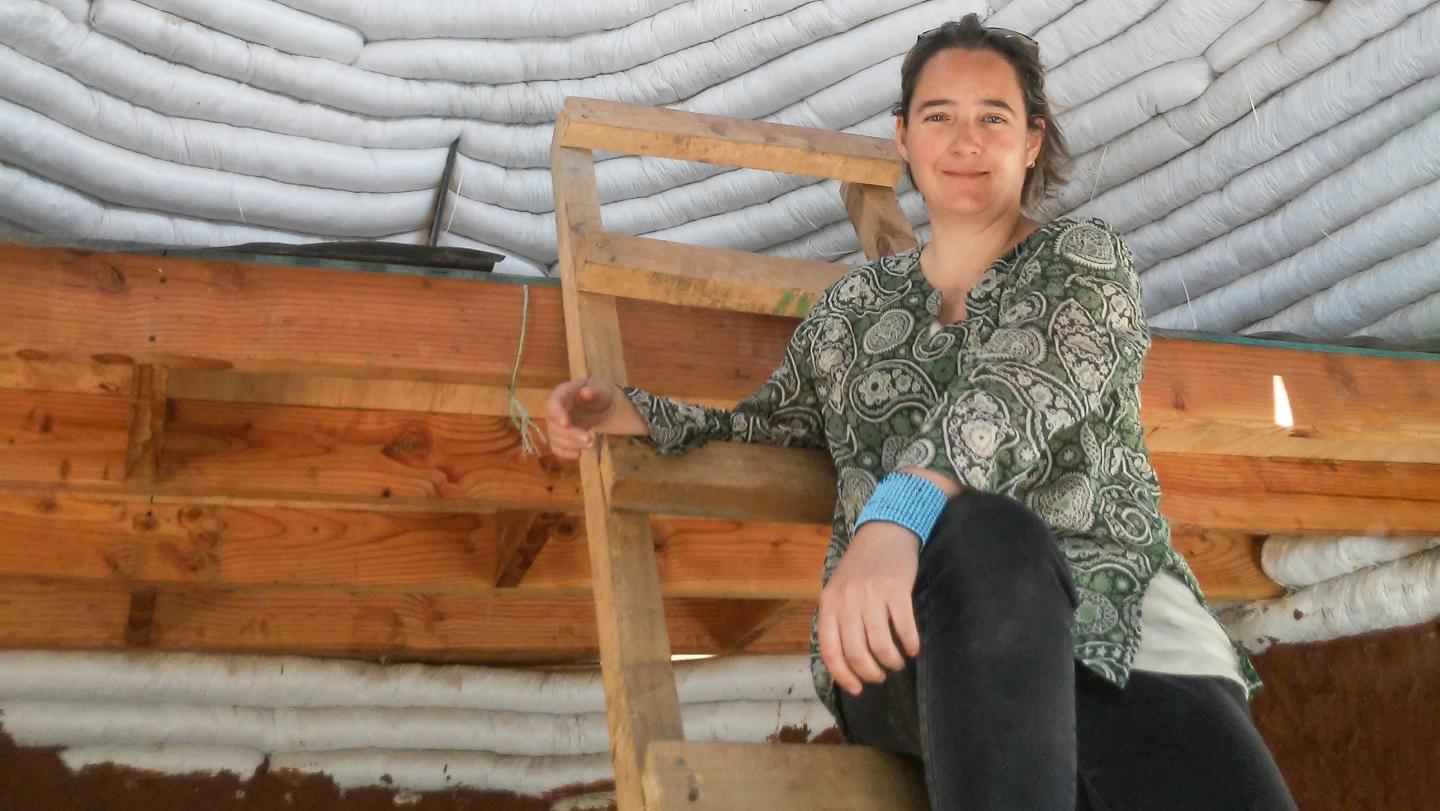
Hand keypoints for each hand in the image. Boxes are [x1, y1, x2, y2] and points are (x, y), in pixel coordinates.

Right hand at [544, 378, 618, 459]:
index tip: (566, 424)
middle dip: (571, 435)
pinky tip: (579, 454)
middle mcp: (554, 410)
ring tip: (591, 445)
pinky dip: (565, 453)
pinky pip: (556, 447)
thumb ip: (594, 391)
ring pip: (555, 438)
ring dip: (571, 445)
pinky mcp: (560, 436)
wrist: (600, 405)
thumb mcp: (601, 389)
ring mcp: (555, 424)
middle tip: (590, 440)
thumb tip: (586, 392)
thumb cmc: (599, 394)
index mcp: (562, 394)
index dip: (557, 414)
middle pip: (554, 425)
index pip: (553, 403)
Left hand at [817, 520, 921, 696]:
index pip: (830, 650)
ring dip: (891, 661)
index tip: (857, 689)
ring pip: (880, 644)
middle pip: (856, 652)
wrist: (884, 532)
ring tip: (896, 662)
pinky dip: (910, 644)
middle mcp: (847, 600)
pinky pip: (904, 627)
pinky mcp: (896, 589)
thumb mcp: (838, 590)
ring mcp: (871, 595)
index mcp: (829, 603)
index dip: (843, 676)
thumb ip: (838, 620)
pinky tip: (913, 648)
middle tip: (880, 676)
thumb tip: (846, 663)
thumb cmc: (861, 567)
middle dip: (870, 672)